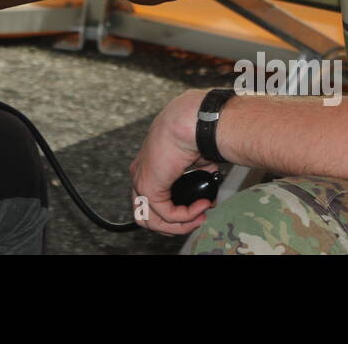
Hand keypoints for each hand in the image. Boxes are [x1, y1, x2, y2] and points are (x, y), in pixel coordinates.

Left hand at [130, 89, 219, 234]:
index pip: (151, 201)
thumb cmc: (192, 133)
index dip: (173, 212)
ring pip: (153, 221)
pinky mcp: (148, 187)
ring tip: (199, 217)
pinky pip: (167, 214)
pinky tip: (200, 208)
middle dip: (173, 225)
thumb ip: (198, 177)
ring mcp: (141, 182)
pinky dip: (186, 216)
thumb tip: (208, 193)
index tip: (197, 210)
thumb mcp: (196, 161)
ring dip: (179, 225)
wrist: (188, 122)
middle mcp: (140, 175)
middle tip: (197, 219)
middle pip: (147, 216)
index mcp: (148, 167)